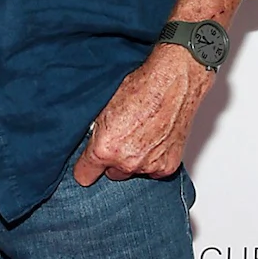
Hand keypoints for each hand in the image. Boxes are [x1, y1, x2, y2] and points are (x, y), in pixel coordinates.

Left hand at [73, 46, 211, 185]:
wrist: (173, 82)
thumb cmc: (141, 87)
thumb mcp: (104, 106)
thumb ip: (95, 132)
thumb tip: (89, 141)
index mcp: (104, 149)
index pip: (84, 176)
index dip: (86, 167)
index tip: (89, 163)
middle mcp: (126, 162)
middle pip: (111, 174)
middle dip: (114, 160)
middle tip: (122, 138)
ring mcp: (148, 166)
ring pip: (134, 171)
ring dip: (135, 159)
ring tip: (142, 134)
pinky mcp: (168, 166)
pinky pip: (154, 170)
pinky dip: (155, 159)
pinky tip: (156, 139)